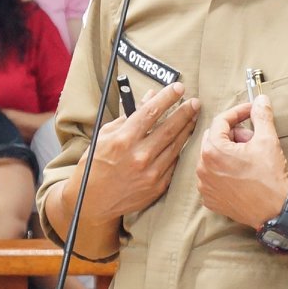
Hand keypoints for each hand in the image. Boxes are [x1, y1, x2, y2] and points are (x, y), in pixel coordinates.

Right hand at [73, 82, 199, 223]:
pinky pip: (173, 163)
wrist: (93, 200)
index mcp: (123, 140)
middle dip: (185, 112)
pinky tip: (183, 140)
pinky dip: (179, 150)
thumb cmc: (96, 164)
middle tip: (195, 102)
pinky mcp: (157, 186)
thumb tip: (149, 98)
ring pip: (176, 145)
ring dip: (187, 129)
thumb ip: (128, 117)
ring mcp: (150, 173)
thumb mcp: (105, 136)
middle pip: (169, 128)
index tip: (179, 88)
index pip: (151, 112)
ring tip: (194, 118)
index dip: (167, 97)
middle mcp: (139, 156)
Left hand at [196, 94, 287, 230]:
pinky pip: (212, 176)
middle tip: (253, 138)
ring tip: (249, 157)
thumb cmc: (270, 177)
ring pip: (213, 157)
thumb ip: (262, 116)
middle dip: (234, 134)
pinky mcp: (210, 199)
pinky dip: (224, 171)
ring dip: (229, 153)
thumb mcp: (268, 140)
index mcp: (213, 150)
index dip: (238, 112)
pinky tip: (242, 173)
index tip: (251, 111)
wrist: (275, 211)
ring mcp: (204, 185)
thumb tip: (260, 100)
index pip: (221, 121)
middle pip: (215, 138)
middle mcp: (202, 168)